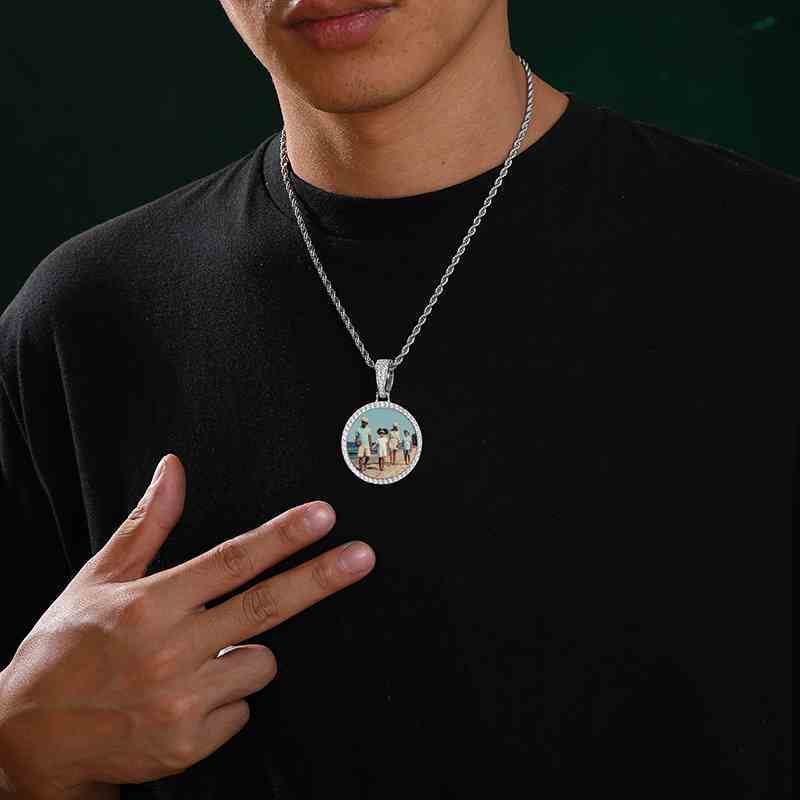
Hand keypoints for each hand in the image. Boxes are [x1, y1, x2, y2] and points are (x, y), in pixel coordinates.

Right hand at [0, 454, 374, 797]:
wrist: (32, 740)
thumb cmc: (66, 649)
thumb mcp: (99, 579)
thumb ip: (147, 524)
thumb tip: (173, 468)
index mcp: (149, 604)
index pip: (230, 560)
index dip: (281, 536)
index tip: (322, 516)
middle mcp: (170, 651)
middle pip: (264, 606)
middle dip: (320, 578)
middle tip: (362, 556)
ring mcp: (182, 702)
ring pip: (261, 661)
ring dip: (245, 652)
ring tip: (192, 659)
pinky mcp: (190, 744)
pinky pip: (243, 707)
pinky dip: (226, 698)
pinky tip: (184, 697)